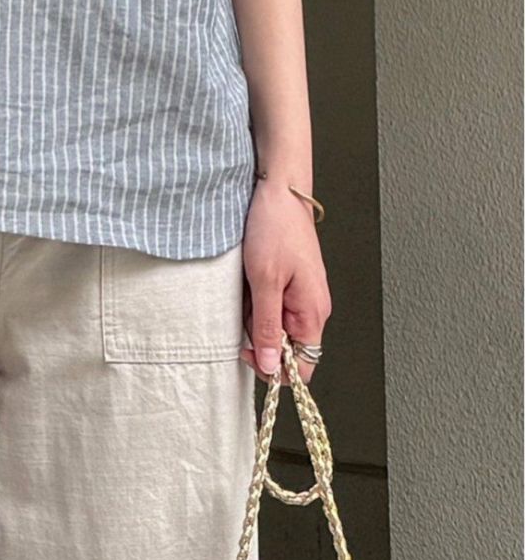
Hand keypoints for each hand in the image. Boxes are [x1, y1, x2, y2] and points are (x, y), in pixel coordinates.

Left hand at [239, 178, 331, 385]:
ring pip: (273, 324)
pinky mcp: (290, 282)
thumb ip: (268, 327)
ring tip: (249, 284)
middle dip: (258, 333)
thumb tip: (270, 366)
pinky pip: (269, 303)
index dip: (274, 369)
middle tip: (247, 306)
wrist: (278, 191)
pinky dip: (255, 296)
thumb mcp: (264, 281)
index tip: (249, 352)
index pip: (303, 367)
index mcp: (313, 313)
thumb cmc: (276, 228)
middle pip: (284, 346)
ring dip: (254, 311)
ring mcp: (301, 295)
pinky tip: (250, 278)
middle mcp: (311, 308)